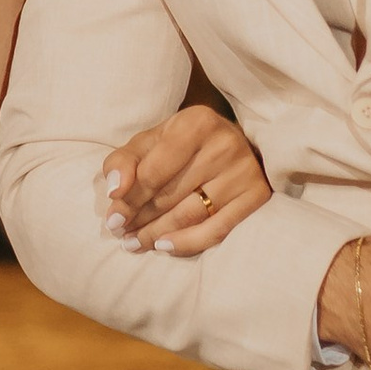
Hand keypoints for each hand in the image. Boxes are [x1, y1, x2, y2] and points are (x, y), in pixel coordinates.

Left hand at [102, 105, 271, 254]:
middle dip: (140, 219)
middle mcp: (225, 144)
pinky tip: (164, 247)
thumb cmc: (181, 146)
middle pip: (170, 195)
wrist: (231, 145)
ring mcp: (244, 171)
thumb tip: (114, 190)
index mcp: (196, 122)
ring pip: (191, 216)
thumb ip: (123, 161)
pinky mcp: (257, 195)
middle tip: (122, 234)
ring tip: (136, 243)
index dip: (129, 200)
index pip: (153, 172)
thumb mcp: (149, 143)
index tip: (113, 218)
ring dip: (157, 235)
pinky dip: (187, 243)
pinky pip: (217, 230)